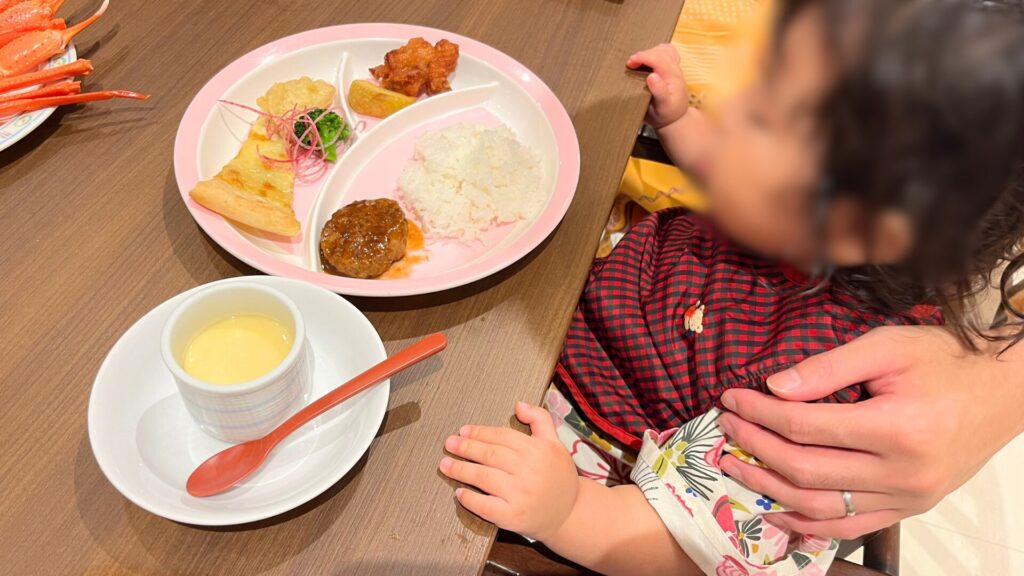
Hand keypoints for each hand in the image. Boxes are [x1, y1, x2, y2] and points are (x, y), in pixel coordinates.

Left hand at [440, 402, 579, 541]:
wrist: (570, 514)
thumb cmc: (559, 476)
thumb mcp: (555, 443)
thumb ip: (540, 419)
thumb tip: (518, 405)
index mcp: (538, 450)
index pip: (502, 437)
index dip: (480, 432)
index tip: (463, 431)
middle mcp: (529, 471)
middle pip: (490, 455)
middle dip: (465, 448)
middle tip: (449, 443)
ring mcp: (520, 495)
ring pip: (484, 478)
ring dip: (461, 470)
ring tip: (445, 464)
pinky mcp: (513, 516)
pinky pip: (486, 506)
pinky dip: (470, 499)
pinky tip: (459, 493)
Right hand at [627, 44, 689, 128]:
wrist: (675, 118)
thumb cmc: (666, 114)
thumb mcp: (663, 106)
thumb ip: (659, 91)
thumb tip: (652, 76)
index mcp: (673, 77)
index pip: (658, 59)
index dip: (643, 57)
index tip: (630, 63)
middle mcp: (675, 70)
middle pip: (659, 51)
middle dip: (643, 54)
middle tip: (630, 64)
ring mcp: (674, 68)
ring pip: (663, 49)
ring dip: (649, 52)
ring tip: (638, 61)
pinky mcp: (671, 68)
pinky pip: (667, 52)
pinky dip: (656, 51)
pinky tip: (649, 57)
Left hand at [717, 326, 1023, 539]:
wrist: (1003, 392)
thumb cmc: (945, 361)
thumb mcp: (887, 346)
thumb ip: (829, 366)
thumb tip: (774, 386)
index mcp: (897, 428)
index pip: (806, 427)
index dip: (760, 414)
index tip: (732, 398)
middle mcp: (902, 472)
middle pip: (806, 469)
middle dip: (755, 448)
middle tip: (725, 427)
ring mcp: (908, 498)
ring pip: (821, 506)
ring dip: (768, 488)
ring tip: (734, 465)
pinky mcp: (910, 509)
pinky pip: (848, 526)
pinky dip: (806, 523)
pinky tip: (774, 509)